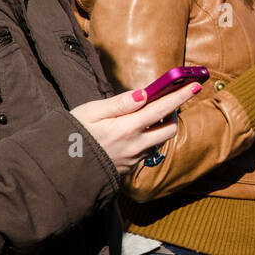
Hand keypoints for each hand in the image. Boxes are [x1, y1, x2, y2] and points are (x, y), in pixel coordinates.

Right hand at [70, 82, 201, 174]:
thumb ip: (120, 103)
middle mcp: (135, 146)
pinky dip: (148, 139)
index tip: (195, 85)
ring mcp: (133, 159)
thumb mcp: (90, 112)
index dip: (181, 96)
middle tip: (165, 102)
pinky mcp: (129, 168)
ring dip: (160, 127)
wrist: (59, 168)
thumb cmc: (71, 134)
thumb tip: (144, 93)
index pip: (162, 109)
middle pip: (169, 128)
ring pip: (159, 141)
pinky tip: (134, 132)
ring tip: (148, 115)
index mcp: (126, 128)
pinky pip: (147, 151)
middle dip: (173, 114)